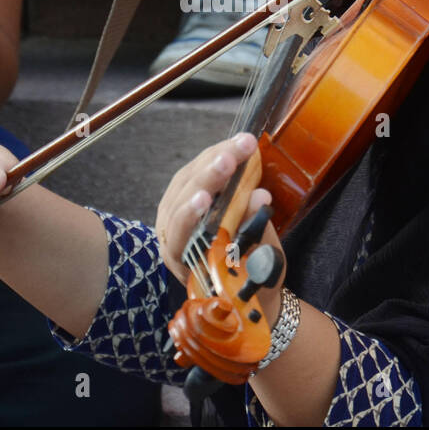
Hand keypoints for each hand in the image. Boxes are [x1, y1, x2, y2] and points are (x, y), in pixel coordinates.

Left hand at [155, 132, 284, 322]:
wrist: (240, 284)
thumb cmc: (246, 282)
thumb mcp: (256, 266)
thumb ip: (254, 233)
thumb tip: (259, 196)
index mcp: (180, 258)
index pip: (178, 232)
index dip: (189, 214)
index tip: (205, 198)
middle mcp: (169, 233)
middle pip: (182, 197)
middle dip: (209, 174)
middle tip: (234, 155)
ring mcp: (174, 211)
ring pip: (186, 179)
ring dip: (213, 159)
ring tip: (240, 145)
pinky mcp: (186, 195)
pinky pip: (194, 172)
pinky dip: (213, 158)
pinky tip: (231, 148)